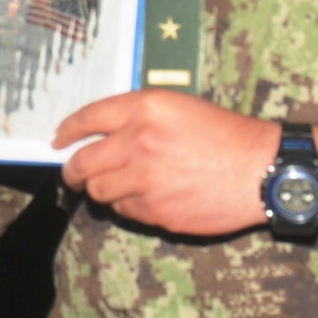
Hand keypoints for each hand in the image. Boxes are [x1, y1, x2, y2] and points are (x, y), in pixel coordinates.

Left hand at [54, 90, 280, 235]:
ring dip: (99, 189)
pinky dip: (126, 205)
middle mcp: (139, 142)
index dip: (66, 131)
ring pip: (99, 191)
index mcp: (145, 109)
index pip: (87, 118)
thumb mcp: (177, 106)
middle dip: (72, 169)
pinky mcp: (158, 211)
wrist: (260, 170)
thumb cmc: (224, 134)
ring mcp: (147, 180)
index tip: (57, 140)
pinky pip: (124, 211)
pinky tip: (143, 196)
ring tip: (113, 184)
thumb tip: (97, 133)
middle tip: (72, 172)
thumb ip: (135, 115)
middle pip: (83, 162)